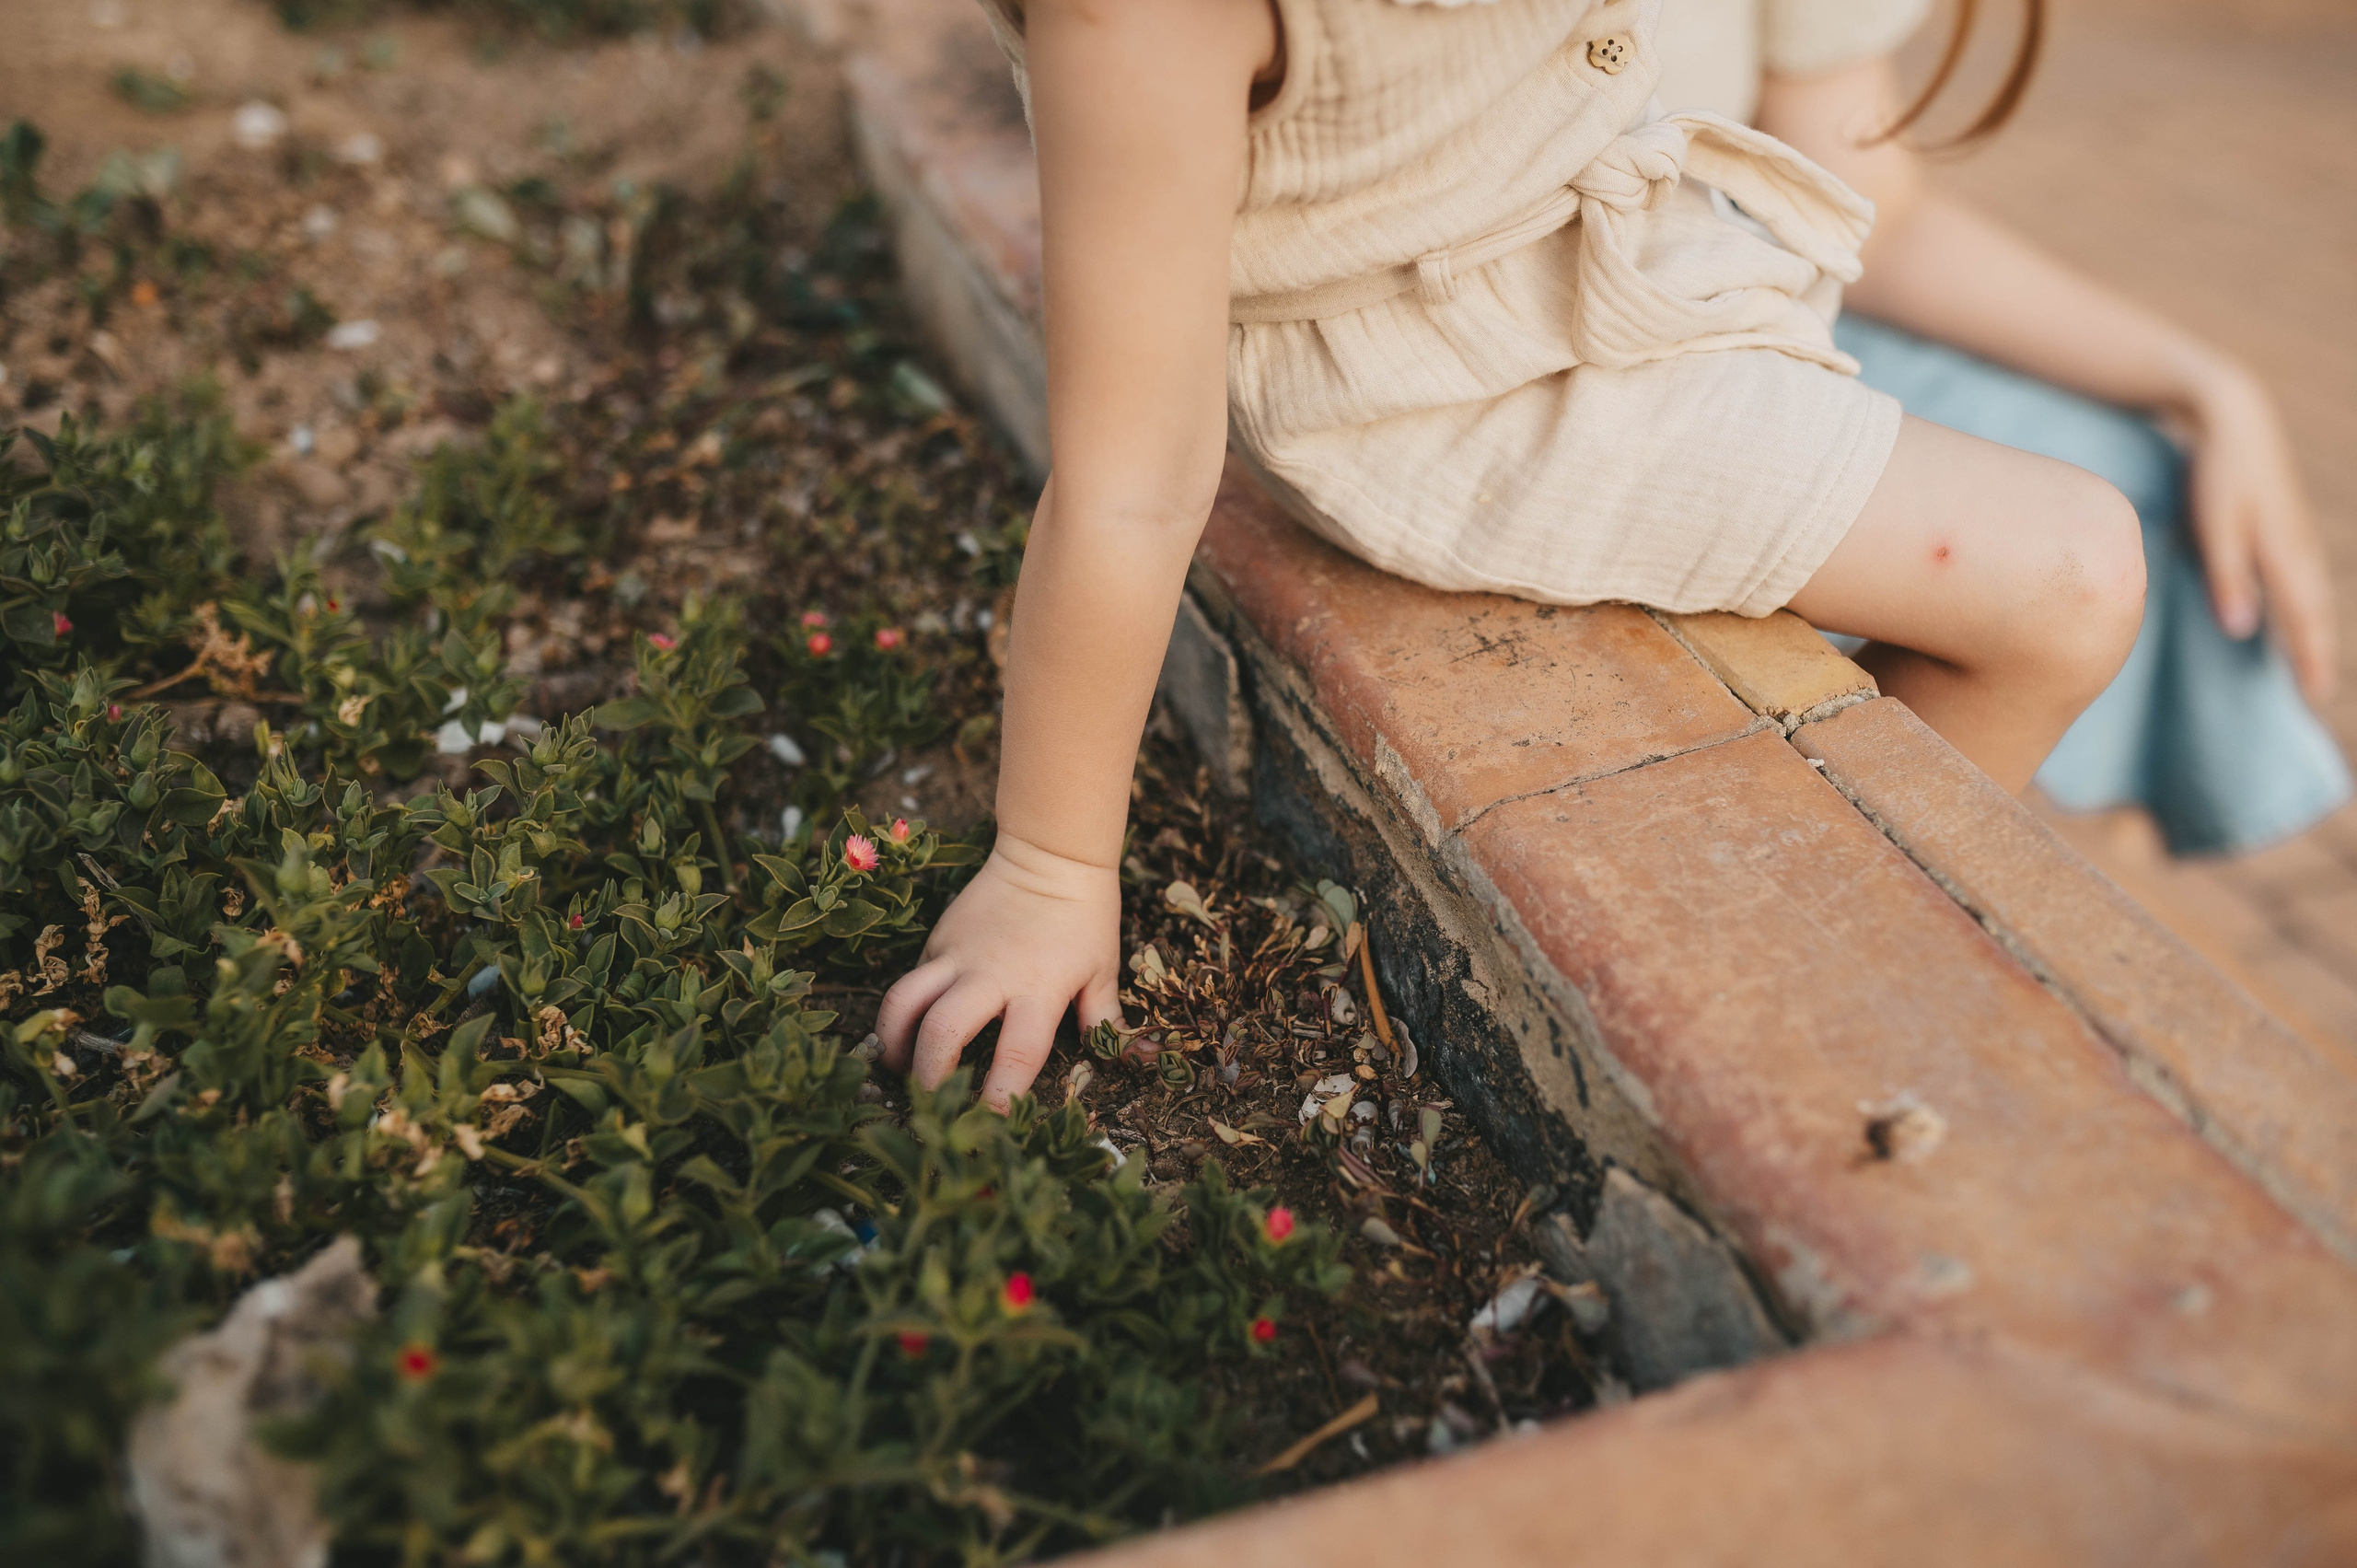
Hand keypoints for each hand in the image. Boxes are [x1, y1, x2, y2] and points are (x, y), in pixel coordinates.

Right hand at [876, 832, 1124, 1112]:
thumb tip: (1142, 1060)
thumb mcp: (1103, 970)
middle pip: (943, 1032)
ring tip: (896, 1069)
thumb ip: (1108, 1023)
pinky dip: (902, 1012)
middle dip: (930, 1077)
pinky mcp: (937, 940)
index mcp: (1039, 988)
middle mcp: (990, 974)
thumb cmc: (1085, 916)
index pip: (1017, 1053)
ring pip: (905, 1002)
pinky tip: (907, 1033)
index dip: (1001, 1095)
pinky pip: (911, 981)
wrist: (1049, 853)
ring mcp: (956, 955)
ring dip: (894, 1043)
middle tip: (931, 1102)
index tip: (991, 1122)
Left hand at [2183, 363, 2338, 703]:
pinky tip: (2298, 619)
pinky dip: (2307, 607)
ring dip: (2315, 633)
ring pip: (2313, 598)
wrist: (2237, 422)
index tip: (2312, 699)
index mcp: (2285, 557)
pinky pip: (2304, 581)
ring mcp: (2301, 539)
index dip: (2310, 662)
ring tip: (2310, 669)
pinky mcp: (2291, 530)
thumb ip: (2228, 579)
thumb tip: (2241, 631)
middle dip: (2317, 656)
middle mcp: (2301, 552)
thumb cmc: (2219, 476)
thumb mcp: (2216, 528)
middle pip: (2316, 616)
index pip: (2303, 624)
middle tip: (2316, 697)